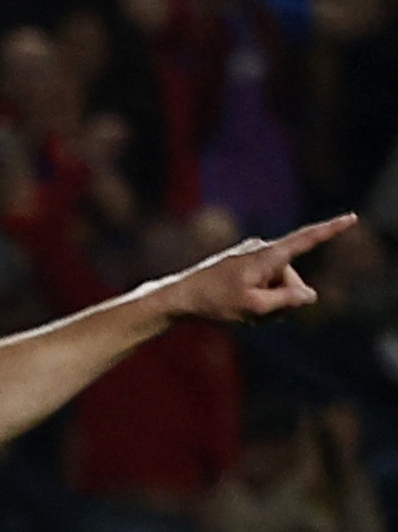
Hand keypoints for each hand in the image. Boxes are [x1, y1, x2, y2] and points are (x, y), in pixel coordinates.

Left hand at [160, 215, 353, 323]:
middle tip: (253, 314)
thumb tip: (310, 295)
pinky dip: (258, 300)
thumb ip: (286, 301)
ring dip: (268, 303)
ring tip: (241, 312)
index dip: (331, 230)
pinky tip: (237, 309)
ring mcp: (252, 257)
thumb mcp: (254, 308)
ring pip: (278, 286)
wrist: (178, 298)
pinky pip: (264, 286)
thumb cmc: (213, 302)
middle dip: (282, 300)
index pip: (306, 240)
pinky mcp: (245, 266)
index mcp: (267, 255)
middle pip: (292, 279)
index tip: (351, 217)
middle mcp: (262, 250)